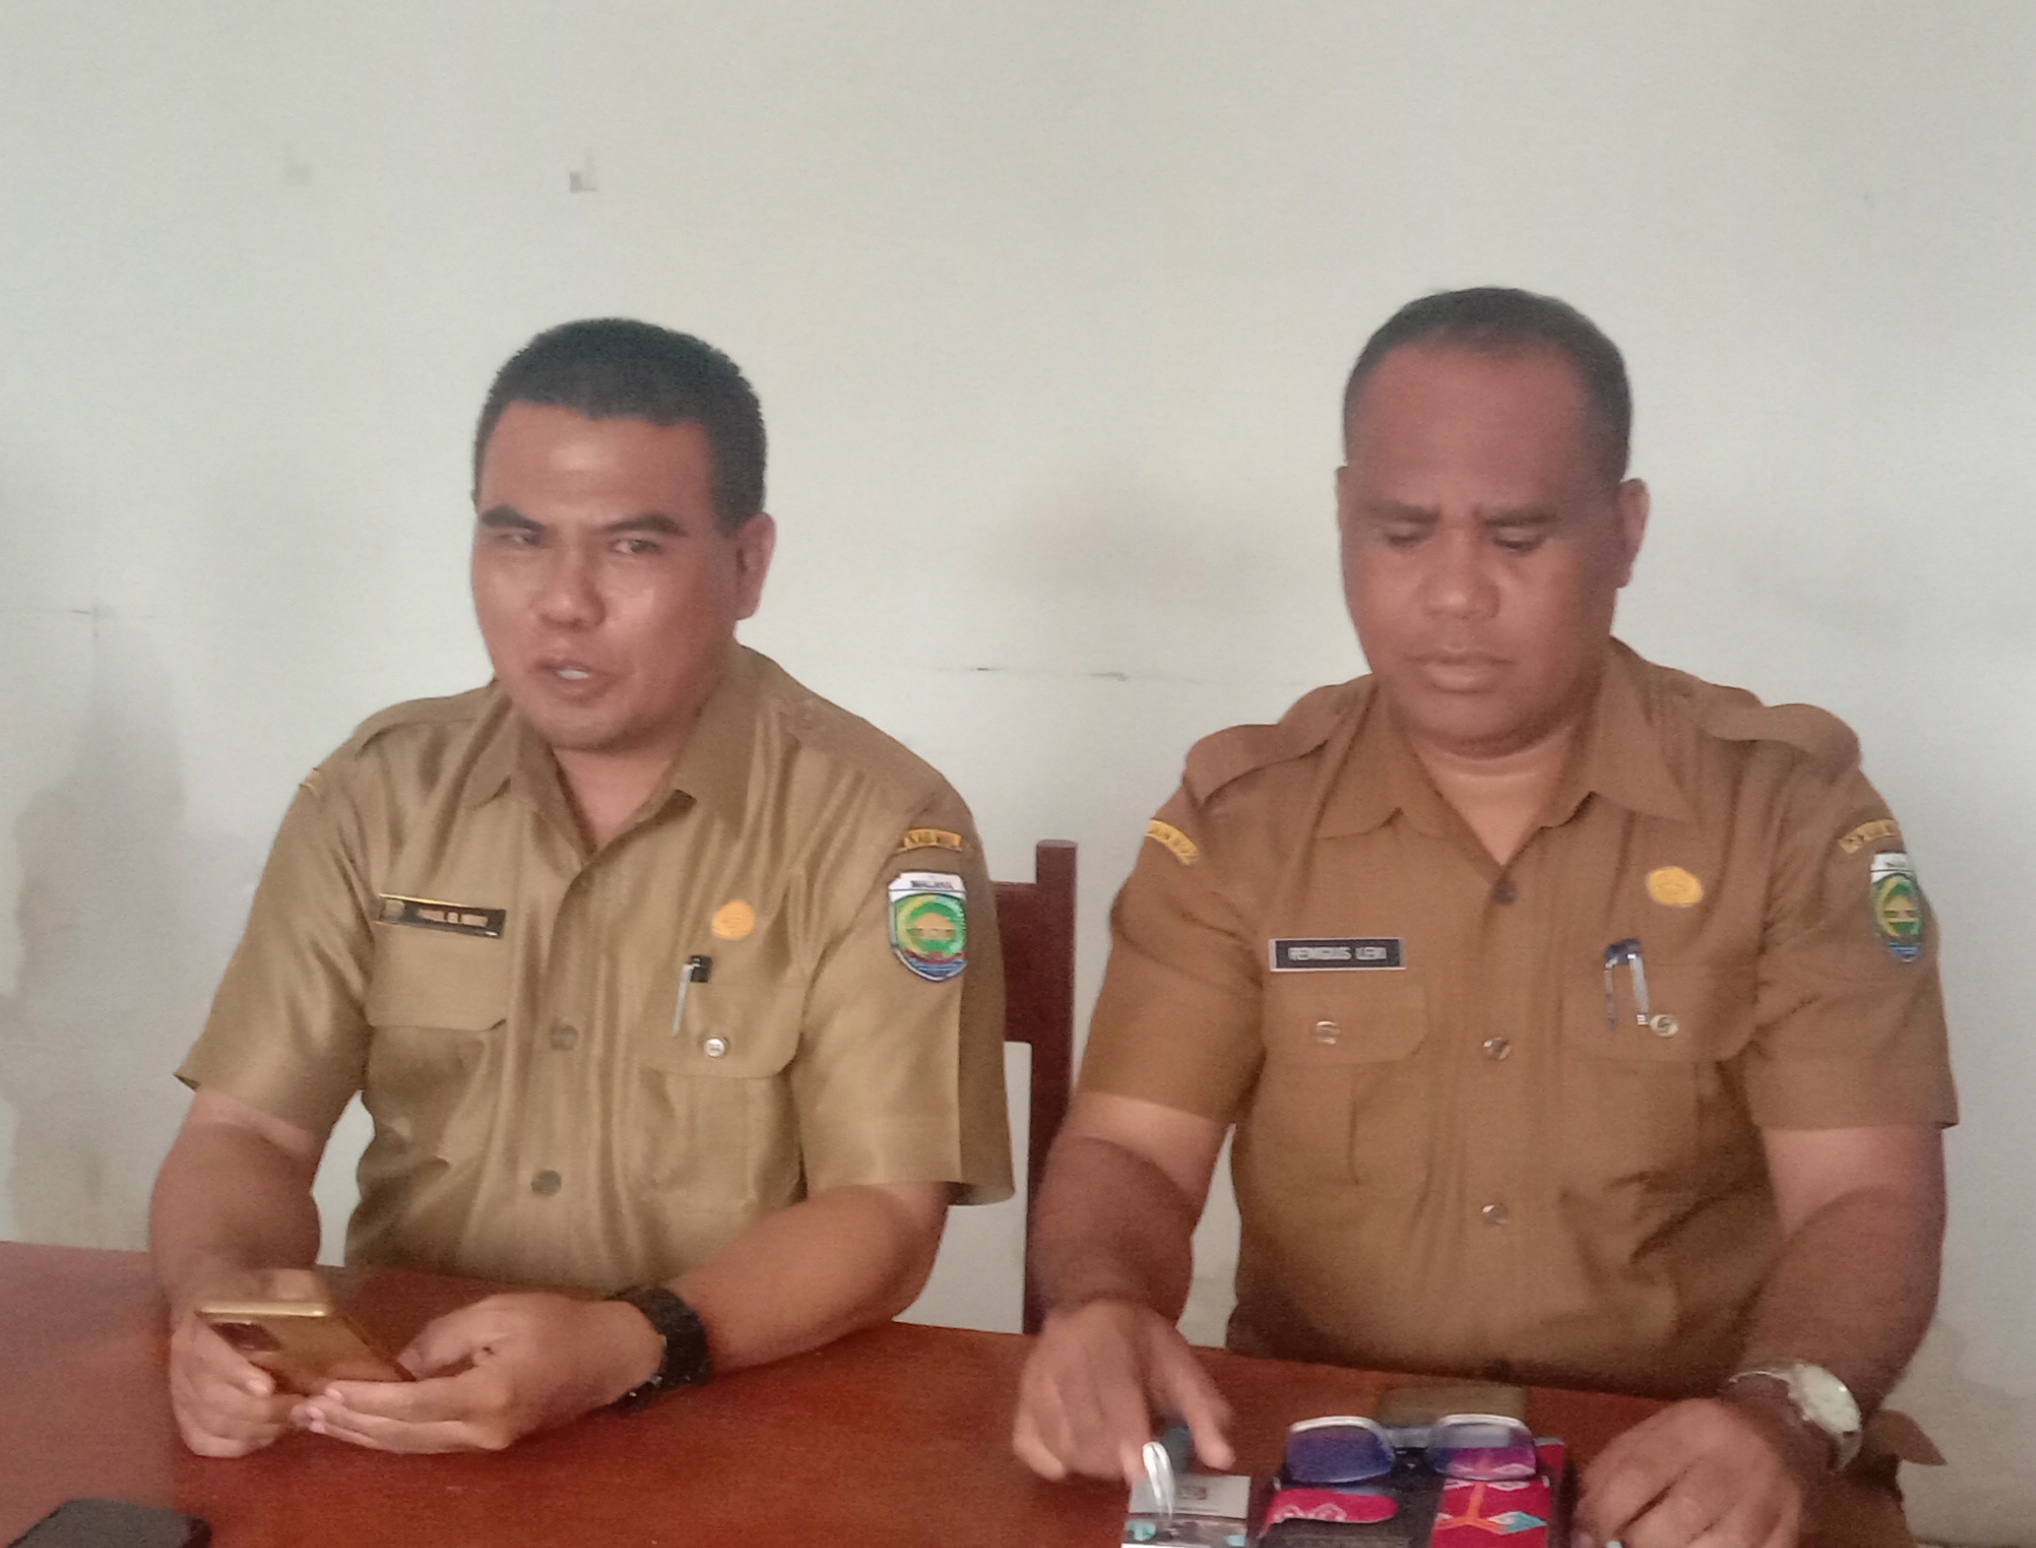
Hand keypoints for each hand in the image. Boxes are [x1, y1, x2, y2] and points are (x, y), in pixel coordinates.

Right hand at [167, 1266, 325, 1457]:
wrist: (219, 1296)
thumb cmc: (260, 1291)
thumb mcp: (283, 1281)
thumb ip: (300, 1296)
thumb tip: (326, 1320)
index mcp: (203, 1321)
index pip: (208, 1352)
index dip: (235, 1373)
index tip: (267, 1387)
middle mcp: (184, 1359)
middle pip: (211, 1398)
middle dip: (260, 1411)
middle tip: (301, 1408)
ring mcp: (181, 1390)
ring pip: (209, 1424)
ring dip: (254, 1430)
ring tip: (293, 1420)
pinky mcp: (185, 1413)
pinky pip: (203, 1442)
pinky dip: (237, 1445)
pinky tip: (268, 1434)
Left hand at [293, 1291, 660, 1452]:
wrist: (613, 1354)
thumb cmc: (561, 1323)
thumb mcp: (500, 1312)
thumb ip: (444, 1337)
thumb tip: (400, 1363)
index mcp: (489, 1395)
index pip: (412, 1404)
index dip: (365, 1400)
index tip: (324, 1391)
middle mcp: (483, 1430)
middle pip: (403, 1435)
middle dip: (351, 1424)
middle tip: (302, 1413)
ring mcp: (487, 1443)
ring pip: (412, 1445)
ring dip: (364, 1433)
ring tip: (321, 1422)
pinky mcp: (488, 1441)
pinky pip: (429, 1442)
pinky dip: (392, 1432)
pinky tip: (365, 1423)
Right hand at [1012, 1297, 1232, 1484]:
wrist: (1094, 1303)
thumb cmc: (1141, 1341)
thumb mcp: (1180, 1363)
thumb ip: (1203, 1410)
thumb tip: (1222, 1458)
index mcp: (1110, 1336)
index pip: (1115, 1390)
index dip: (1126, 1433)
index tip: (1139, 1473)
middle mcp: (1064, 1350)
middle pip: (1083, 1423)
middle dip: (1113, 1458)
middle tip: (1136, 1462)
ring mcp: (1036, 1372)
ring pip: (1056, 1437)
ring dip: (1089, 1463)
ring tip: (1112, 1455)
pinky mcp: (1021, 1393)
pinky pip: (1026, 1441)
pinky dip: (1049, 1461)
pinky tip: (1073, 1459)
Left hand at [1576, 1396, 1822, 1547]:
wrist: (1784, 1427)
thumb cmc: (1703, 1434)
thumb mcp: (1654, 1431)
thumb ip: (1614, 1468)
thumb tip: (1581, 1517)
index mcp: (1692, 1428)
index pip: (1643, 1470)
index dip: (1607, 1510)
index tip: (1584, 1536)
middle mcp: (1734, 1460)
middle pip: (1684, 1514)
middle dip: (1643, 1542)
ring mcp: (1770, 1499)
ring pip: (1723, 1546)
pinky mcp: (1793, 1531)